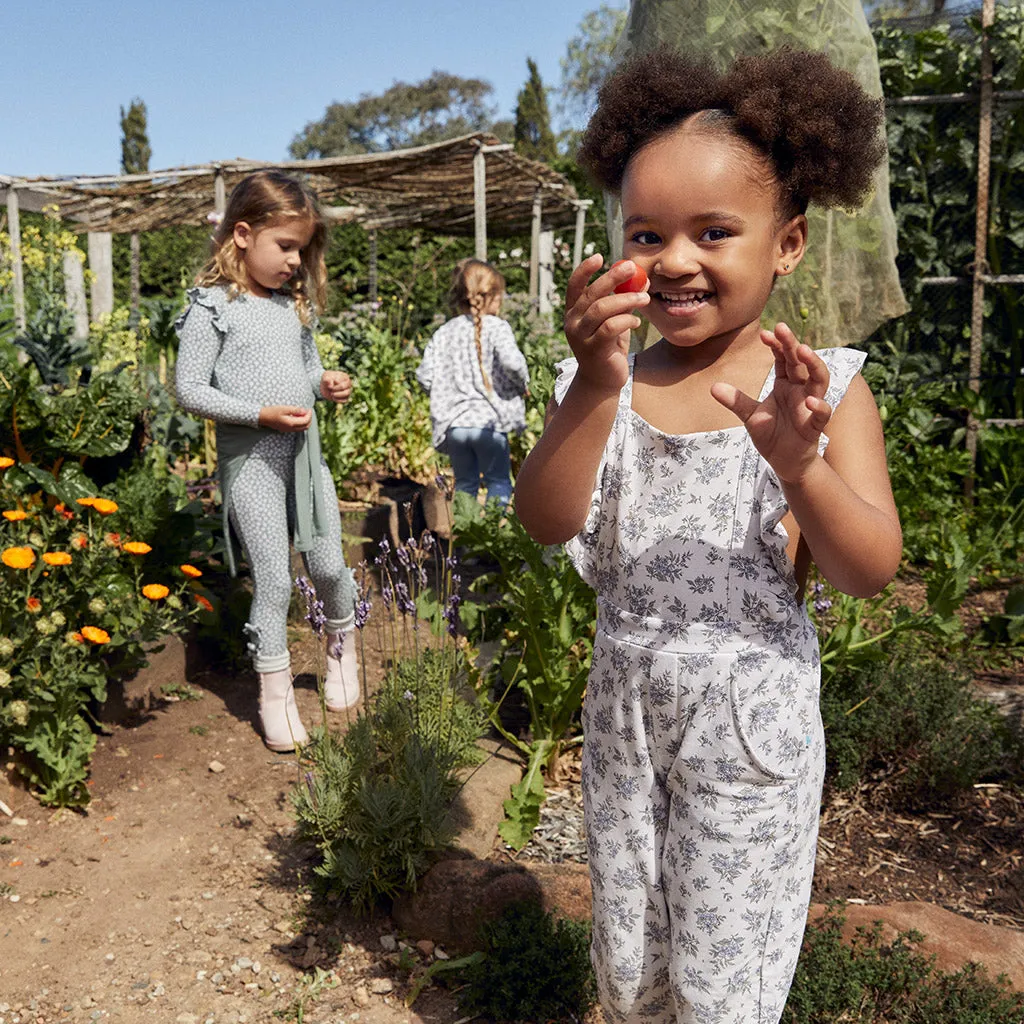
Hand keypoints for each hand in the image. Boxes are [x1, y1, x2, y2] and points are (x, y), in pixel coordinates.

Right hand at [258, 405, 312, 431]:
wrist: (262, 417)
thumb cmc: (272, 412)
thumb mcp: (284, 408)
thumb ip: (295, 410)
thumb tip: (305, 411)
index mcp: (291, 423)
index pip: (305, 421)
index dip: (309, 415)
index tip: (309, 409)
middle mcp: (291, 428)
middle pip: (306, 426)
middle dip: (309, 419)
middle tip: (308, 411)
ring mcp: (288, 430)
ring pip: (302, 428)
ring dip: (305, 421)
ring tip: (304, 413)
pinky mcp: (286, 429)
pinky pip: (297, 428)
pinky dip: (300, 423)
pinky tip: (297, 417)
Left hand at [320, 370, 352, 402]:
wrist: (326, 386)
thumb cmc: (327, 379)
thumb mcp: (325, 377)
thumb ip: (326, 379)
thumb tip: (330, 384)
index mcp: (345, 376)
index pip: (339, 381)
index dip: (333, 385)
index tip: (328, 386)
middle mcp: (348, 383)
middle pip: (343, 386)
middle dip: (335, 389)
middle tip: (330, 390)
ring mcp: (348, 390)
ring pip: (346, 393)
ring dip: (337, 395)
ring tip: (331, 394)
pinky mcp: (346, 397)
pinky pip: (345, 400)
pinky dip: (338, 400)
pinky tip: (333, 398)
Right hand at [563, 254, 649, 392]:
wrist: (602, 380)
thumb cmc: (609, 347)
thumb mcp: (615, 320)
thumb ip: (623, 302)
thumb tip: (642, 280)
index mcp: (574, 312)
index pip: (574, 286)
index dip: (584, 270)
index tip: (600, 257)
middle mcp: (573, 323)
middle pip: (591, 294)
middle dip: (612, 278)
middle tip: (632, 268)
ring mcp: (581, 337)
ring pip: (601, 309)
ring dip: (626, 300)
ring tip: (644, 299)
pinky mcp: (593, 350)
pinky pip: (610, 328)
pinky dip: (626, 321)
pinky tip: (637, 322)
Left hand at [710, 322, 831, 482]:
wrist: (784, 461)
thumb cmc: (771, 434)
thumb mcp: (750, 416)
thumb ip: (736, 401)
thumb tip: (714, 387)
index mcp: (786, 384)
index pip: (783, 359)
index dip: (777, 345)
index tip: (765, 333)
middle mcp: (801, 390)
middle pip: (801, 362)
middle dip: (793, 344)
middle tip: (783, 328)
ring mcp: (810, 406)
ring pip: (820, 380)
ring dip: (814, 365)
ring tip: (803, 351)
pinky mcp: (815, 425)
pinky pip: (822, 413)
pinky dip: (819, 406)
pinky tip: (810, 400)